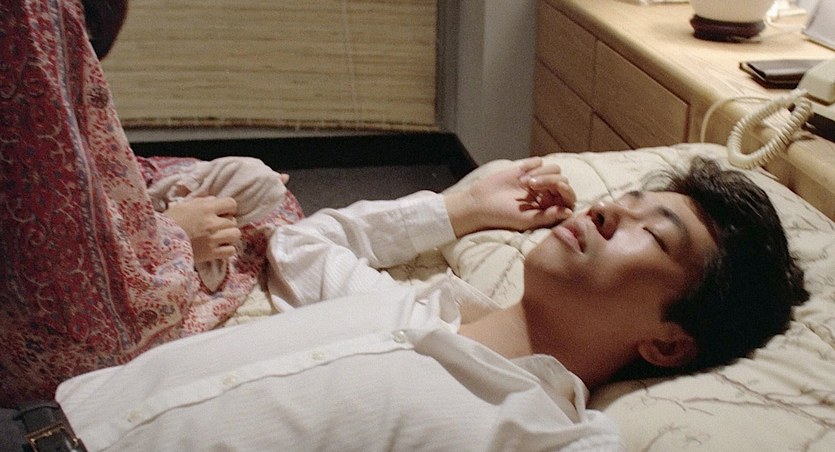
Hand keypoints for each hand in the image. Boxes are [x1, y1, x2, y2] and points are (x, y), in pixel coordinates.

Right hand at [163, 196, 241, 262]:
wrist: (158, 243)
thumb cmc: (169, 222)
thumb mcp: (183, 206)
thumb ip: (201, 202)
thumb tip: (215, 200)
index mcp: (206, 208)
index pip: (231, 203)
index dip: (228, 208)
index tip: (222, 212)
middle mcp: (212, 223)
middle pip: (233, 221)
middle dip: (227, 223)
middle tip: (217, 227)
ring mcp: (213, 239)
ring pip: (235, 235)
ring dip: (230, 236)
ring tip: (220, 237)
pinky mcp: (211, 254)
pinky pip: (231, 251)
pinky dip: (227, 250)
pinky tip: (219, 248)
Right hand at [445, 157, 575, 235]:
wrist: (480, 203)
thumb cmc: (503, 216)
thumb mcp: (526, 219)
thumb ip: (548, 216)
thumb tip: (570, 212)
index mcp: (549, 208)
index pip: (568, 197)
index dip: (567, 191)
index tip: (559, 186)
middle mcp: (546, 194)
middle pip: (562, 180)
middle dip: (550, 180)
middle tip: (531, 185)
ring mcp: (537, 180)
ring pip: (554, 169)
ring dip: (541, 173)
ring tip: (524, 182)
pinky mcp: (526, 169)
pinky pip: (538, 161)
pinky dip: (531, 166)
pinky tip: (519, 175)